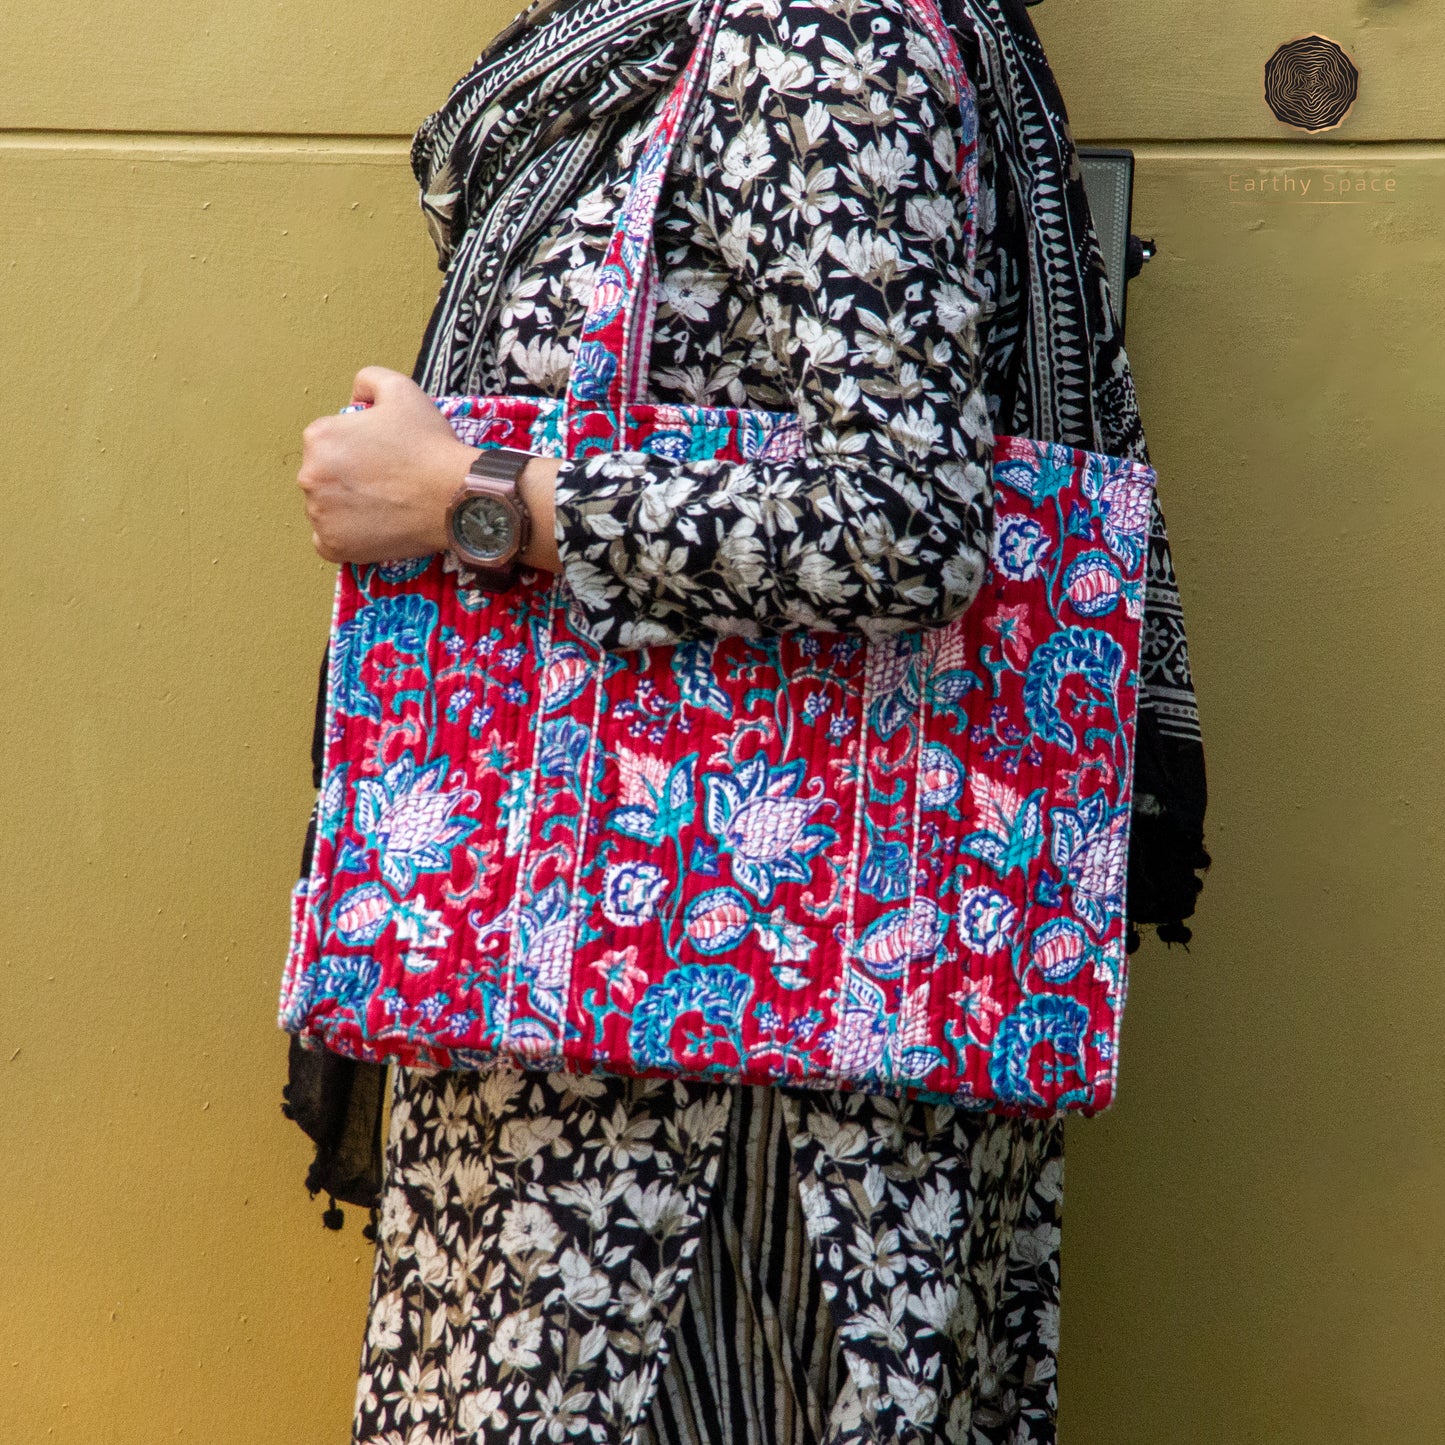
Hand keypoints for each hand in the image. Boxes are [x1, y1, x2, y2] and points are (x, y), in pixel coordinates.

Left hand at [297, 366, 475, 564]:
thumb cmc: (429, 446)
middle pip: (323, 475)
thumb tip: (354, 396)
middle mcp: (309, 476)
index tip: (382, 455)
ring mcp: (320, 515)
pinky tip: (374, 527)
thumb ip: (368, 380)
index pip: (327, 442)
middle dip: (347, 477)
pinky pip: (329, 542)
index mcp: (319, 437)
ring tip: (385, 504)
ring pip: (325, 508)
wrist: (454, 496)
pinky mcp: (334, 546)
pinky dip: (347, 537)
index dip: (357, 447)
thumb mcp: (402, 389)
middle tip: (386, 480)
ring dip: (347, 507)